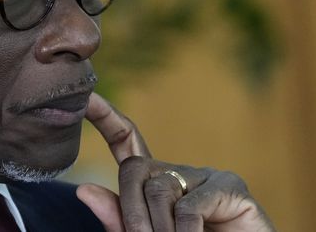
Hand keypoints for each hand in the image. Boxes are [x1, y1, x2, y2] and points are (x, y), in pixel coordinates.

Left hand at [76, 93, 274, 231]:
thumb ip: (119, 220)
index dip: (105, 118)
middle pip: (133, 169)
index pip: (126, 141)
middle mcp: (181, 173)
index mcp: (158, 185)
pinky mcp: (232, 188)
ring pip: (158, 190)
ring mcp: (208, 178)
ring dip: (158, 229)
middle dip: (130, 211)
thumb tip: (83, 189)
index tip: (85, 97)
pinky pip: (190, 207)